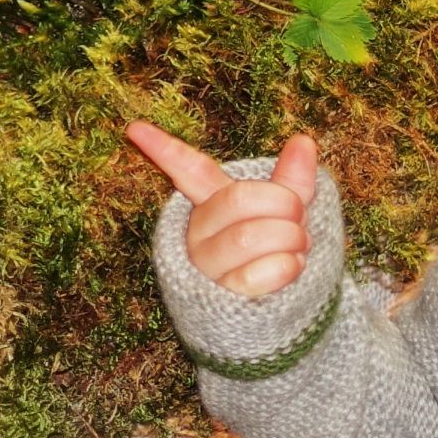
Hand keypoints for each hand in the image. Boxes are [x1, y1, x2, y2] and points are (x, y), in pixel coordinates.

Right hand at [126, 121, 318, 297]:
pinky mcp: (222, 298)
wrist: (279, 309)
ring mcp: (208, 266)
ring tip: (300, 244)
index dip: (163, 149)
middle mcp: (200, 232)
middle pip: (238, 200)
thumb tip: (303, 141)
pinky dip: (287, 266)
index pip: (189, 170)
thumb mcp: (285, 211)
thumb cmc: (275, 248)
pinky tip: (292, 266)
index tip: (134, 128)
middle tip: (299, 214)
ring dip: (290, 237)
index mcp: (213, 202)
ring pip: (247, 238)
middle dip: (282, 203)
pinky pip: (257, 274)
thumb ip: (293, 178)